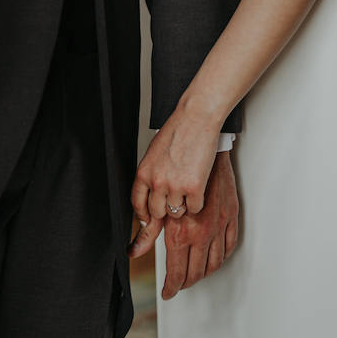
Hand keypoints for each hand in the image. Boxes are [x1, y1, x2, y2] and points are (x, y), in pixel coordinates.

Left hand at [129, 102, 220, 224]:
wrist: (196, 119)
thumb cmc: (178, 131)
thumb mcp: (154, 153)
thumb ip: (151, 174)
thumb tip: (152, 195)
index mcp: (144, 172)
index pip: (137, 204)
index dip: (144, 214)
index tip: (149, 218)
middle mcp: (157, 182)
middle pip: (157, 212)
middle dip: (166, 208)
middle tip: (175, 197)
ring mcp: (175, 186)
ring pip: (176, 212)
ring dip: (183, 204)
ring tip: (187, 186)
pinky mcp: (194, 187)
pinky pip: (194, 208)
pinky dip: (198, 201)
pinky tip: (198, 186)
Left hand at [160, 151, 237, 298]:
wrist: (200, 146)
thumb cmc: (176, 171)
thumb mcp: (156, 203)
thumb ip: (148, 232)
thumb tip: (134, 251)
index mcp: (180, 232)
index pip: (176, 273)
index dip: (171, 287)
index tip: (168, 292)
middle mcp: (200, 233)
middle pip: (195, 273)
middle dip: (185, 282)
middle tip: (179, 283)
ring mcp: (218, 226)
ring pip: (213, 264)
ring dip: (203, 273)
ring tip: (194, 273)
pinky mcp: (231, 216)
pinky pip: (228, 247)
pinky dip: (220, 257)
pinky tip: (213, 257)